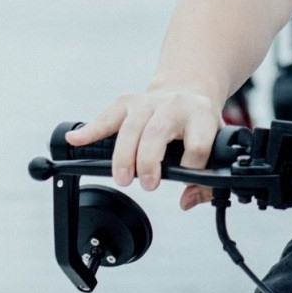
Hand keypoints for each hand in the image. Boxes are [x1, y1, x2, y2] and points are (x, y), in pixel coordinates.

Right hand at [65, 85, 221, 209]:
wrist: (188, 91)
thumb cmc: (199, 126)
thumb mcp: (214, 148)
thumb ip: (208, 183)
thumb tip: (186, 200)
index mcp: (201, 116)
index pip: (197, 144)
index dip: (191, 166)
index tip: (185, 180)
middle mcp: (174, 105)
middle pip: (158, 132)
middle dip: (149, 161)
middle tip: (148, 185)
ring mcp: (149, 101)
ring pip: (132, 125)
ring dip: (124, 154)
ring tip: (122, 178)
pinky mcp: (128, 101)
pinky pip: (108, 115)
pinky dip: (91, 129)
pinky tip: (76, 139)